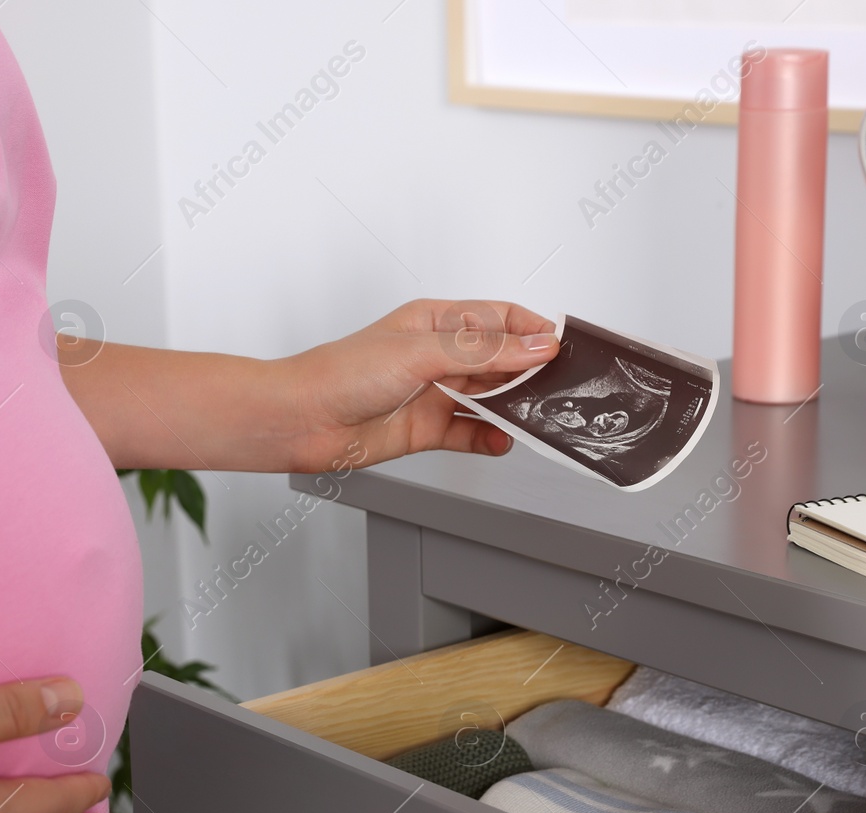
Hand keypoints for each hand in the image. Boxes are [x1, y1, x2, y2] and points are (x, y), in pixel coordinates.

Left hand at [273, 299, 557, 472]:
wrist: (302, 420)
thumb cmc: (344, 372)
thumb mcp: (423, 351)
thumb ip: (484, 351)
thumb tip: (536, 344)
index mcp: (436, 322)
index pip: (499, 319)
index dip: (533, 330)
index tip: (563, 346)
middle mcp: (437, 356)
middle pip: (499, 360)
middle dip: (530, 371)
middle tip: (561, 385)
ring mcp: (432, 393)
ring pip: (488, 398)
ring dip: (514, 407)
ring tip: (540, 415)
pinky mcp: (425, 429)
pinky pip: (469, 433)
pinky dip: (489, 438)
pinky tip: (503, 441)